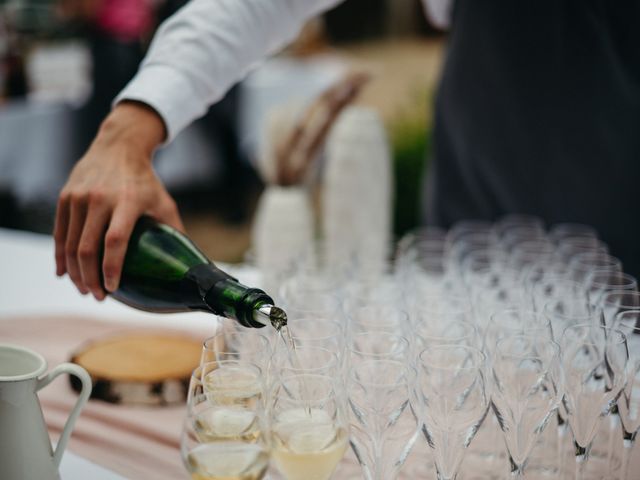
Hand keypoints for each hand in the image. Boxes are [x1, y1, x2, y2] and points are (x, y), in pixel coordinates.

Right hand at [54, 102, 183, 299]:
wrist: (118, 146)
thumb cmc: (146, 181)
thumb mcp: (164, 202)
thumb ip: (174, 231)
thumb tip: (188, 263)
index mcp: (128, 201)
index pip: (115, 241)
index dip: (112, 268)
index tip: (113, 289)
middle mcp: (100, 199)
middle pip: (88, 248)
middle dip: (90, 278)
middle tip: (98, 296)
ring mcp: (79, 197)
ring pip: (71, 244)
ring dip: (75, 272)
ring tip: (84, 289)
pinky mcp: (65, 197)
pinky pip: (60, 233)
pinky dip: (61, 256)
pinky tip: (65, 273)